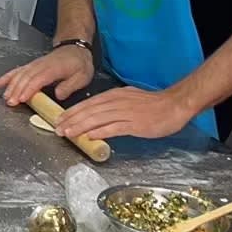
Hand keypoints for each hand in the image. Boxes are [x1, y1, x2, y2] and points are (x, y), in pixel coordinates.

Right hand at [0, 45, 94, 105]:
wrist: (76, 48)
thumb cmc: (79, 64)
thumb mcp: (82, 76)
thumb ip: (70, 86)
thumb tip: (58, 95)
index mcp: (54, 68)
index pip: (39, 79)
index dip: (29, 89)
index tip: (22, 98)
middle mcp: (42, 65)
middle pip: (26, 77)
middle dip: (16, 89)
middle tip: (10, 102)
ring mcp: (35, 64)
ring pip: (20, 74)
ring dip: (11, 85)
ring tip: (5, 97)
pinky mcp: (31, 65)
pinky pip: (17, 70)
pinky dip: (7, 77)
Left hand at [56, 86, 197, 141]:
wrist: (174, 105)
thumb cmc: (153, 104)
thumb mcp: (129, 99)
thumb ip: (113, 106)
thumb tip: (98, 115)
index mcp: (114, 95)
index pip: (88, 103)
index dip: (73, 112)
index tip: (60, 119)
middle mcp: (117, 102)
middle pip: (89, 110)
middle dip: (71, 120)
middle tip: (58, 128)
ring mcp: (125, 113)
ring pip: (97, 119)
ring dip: (80, 126)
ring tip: (68, 133)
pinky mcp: (134, 124)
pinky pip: (113, 128)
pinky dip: (100, 132)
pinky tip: (90, 136)